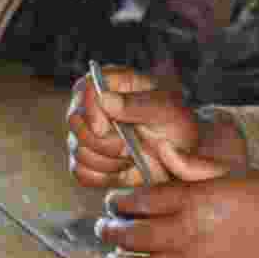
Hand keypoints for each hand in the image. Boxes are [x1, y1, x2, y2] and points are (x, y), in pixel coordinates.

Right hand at [67, 65, 237, 186]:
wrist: (183, 154)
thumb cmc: (177, 123)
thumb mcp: (168, 110)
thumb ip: (138, 103)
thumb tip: (104, 99)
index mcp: (113, 81)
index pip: (85, 88)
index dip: (91, 111)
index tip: (104, 128)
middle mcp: (94, 104)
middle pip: (75, 122)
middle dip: (104, 142)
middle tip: (131, 145)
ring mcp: (87, 132)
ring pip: (78, 150)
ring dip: (109, 160)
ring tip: (134, 155)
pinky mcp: (88, 159)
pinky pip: (82, 172)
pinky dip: (105, 176)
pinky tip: (124, 167)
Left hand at [95, 175, 258, 257]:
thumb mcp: (234, 171)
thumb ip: (194, 164)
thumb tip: (162, 151)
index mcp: (195, 200)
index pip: (141, 201)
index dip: (120, 200)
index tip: (114, 200)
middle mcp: (189, 235)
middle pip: (132, 235)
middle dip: (111, 229)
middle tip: (103, 226)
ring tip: (114, 256)